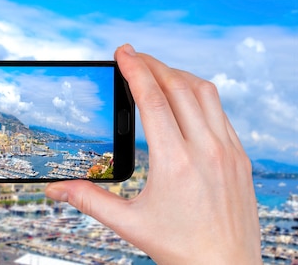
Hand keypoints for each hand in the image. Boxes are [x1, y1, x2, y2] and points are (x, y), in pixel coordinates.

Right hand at [45, 44, 260, 263]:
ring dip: (179, 75)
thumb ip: (90, 201)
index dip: (134, 70)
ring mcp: (229, 151)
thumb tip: (56, 189)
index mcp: (175, 163)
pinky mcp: (241, 157)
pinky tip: (188, 101)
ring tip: (159, 72)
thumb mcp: (130, 225)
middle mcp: (206, 150)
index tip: (123, 52)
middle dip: (153, 64)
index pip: (152, 100)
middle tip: (134, 56)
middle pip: (178, 87)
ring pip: (205, 93)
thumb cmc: (181, 249)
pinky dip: (201, 96)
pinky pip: (221, 112)